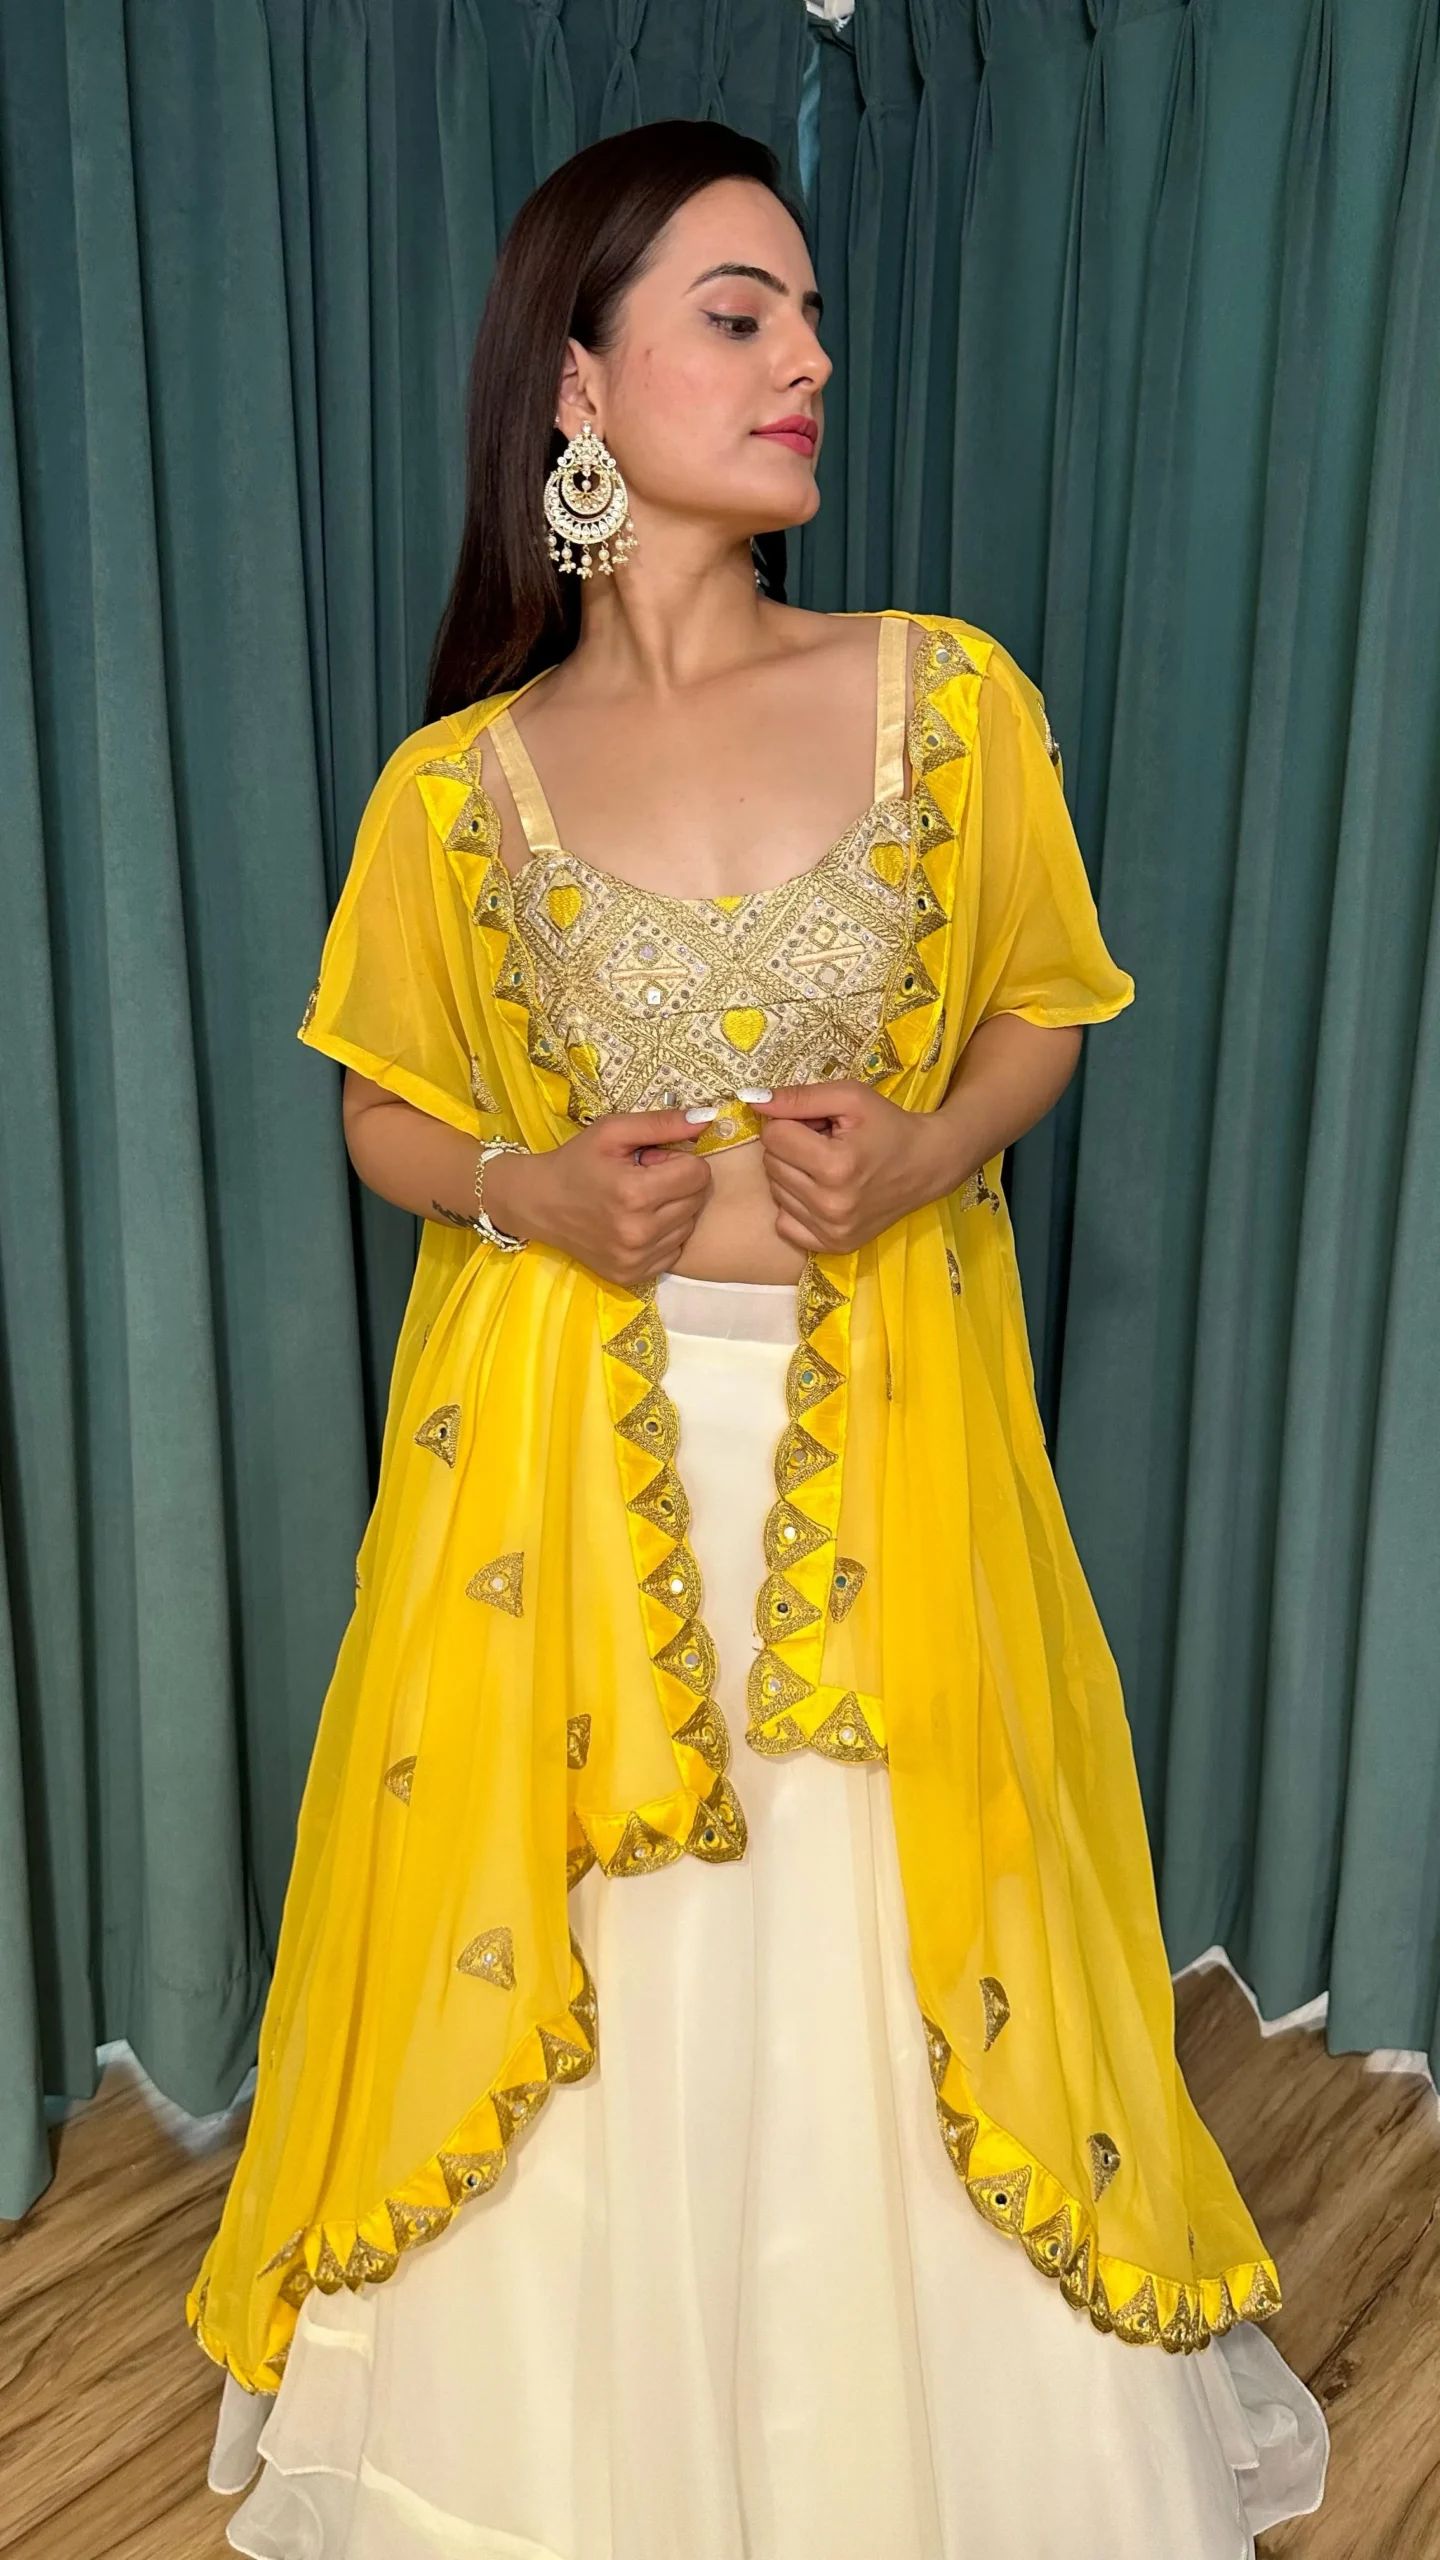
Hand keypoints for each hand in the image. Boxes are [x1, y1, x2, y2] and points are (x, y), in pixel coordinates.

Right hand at [484, 1110, 712, 1290]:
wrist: (538, 1203)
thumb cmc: (576, 1162)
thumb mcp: (612, 1131)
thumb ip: (661, 1123)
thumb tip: (708, 1118)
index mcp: (634, 1193)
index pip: (699, 1174)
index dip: (680, 1160)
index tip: (653, 1161)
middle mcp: (638, 1232)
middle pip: (697, 1201)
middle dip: (679, 1184)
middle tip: (644, 1179)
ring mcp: (636, 1259)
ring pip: (689, 1227)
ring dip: (674, 1210)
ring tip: (640, 1201)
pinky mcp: (632, 1276)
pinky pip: (674, 1252)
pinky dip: (664, 1236)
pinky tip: (638, 1223)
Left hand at [753, 1082, 964, 1254]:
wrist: (926, 1165)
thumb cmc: (888, 1126)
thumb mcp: (850, 1097)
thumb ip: (799, 1097)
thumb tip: (751, 1100)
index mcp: (836, 1166)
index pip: (773, 1137)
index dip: (790, 1122)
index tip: (816, 1124)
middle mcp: (831, 1204)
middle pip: (771, 1164)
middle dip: (791, 1147)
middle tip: (824, 1144)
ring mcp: (831, 1230)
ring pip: (775, 1191)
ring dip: (793, 1174)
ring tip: (827, 1166)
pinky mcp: (833, 1245)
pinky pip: (784, 1223)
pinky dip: (796, 1205)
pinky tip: (821, 1192)